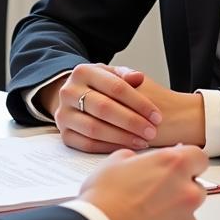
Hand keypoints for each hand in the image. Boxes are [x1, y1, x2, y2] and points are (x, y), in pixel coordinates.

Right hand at [38, 65, 203, 152]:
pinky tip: (126, 148)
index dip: (139, 103)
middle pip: (104, 108)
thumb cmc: (101, 87)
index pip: (115, 87)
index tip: (157, 116)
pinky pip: (87, 144)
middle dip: (132, 122)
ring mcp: (63, 114)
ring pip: (94, 129)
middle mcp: (68, 91)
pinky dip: (108, 147)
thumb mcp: (112, 75)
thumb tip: (138, 78)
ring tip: (142, 141)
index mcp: (83, 71)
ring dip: (122, 137)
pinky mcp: (64, 133)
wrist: (76, 97)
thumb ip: (126, 75)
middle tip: (151, 131)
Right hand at [79, 144, 208, 219]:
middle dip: (179, 192)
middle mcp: (188, 193)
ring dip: (173, 218)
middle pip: (195, 189)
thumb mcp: (114, 162)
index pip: (199, 158)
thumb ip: (136, 159)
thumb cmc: (103, 199)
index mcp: (174, 165)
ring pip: (188, 218)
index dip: (189, 163)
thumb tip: (138, 163)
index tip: (179, 169)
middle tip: (153, 198)